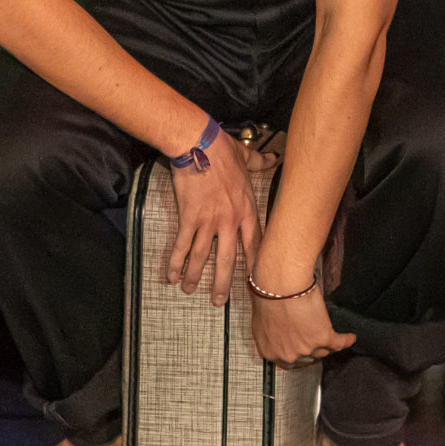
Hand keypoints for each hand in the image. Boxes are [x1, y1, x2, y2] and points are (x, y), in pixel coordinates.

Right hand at [167, 131, 275, 305]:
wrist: (199, 145)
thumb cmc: (223, 150)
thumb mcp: (247, 157)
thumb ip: (261, 162)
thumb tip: (273, 157)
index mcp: (246, 209)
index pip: (254, 244)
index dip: (254, 265)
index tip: (254, 282)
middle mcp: (230, 220)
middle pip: (228, 259)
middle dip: (223, 282)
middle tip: (218, 301)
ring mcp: (209, 221)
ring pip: (203, 257)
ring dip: (196, 276)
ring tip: (190, 290)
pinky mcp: (189, 217)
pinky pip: (182, 245)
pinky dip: (175, 262)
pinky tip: (171, 276)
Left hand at [250, 288, 355, 366]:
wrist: (280, 286)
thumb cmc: (268, 296)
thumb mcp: (261, 319)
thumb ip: (270, 332)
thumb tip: (276, 332)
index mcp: (270, 350)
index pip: (286, 362)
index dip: (295, 354)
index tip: (299, 350)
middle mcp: (288, 353)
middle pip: (305, 359)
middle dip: (311, 351)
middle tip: (314, 343)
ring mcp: (306, 348)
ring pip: (322, 351)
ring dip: (327, 345)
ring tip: (333, 339)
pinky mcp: (323, 338)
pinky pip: (338, 343)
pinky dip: (345, 340)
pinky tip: (349, 338)